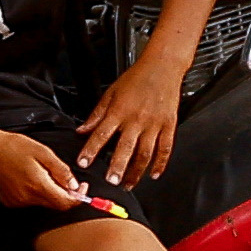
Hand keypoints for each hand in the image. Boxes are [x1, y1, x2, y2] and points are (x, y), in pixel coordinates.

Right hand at [0, 124, 88, 212]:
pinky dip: (36, 192)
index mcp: (38, 185)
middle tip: (63, 177)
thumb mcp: (44, 153)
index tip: (82, 188)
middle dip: (64, 193)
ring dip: (49, 192)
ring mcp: (17, 201)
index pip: (66, 203)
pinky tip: (29, 178)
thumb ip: (62, 171)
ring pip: (44, 203)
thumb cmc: (13, 147)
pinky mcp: (10, 201)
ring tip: (41, 173)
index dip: (78, 197)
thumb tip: (75, 186)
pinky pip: (30, 201)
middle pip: (56, 204)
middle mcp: (27, 197)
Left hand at [76, 53, 187, 184]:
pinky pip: (165, 148)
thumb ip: (96, 115)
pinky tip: (153, 174)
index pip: (101, 134)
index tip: (83, 162)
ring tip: (128, 183)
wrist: (162, 67)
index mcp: (119, 112)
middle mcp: (137, 120)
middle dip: (117, 167)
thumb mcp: (110, 93)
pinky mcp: (169, 125)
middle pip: (126, 148)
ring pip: (146, 153)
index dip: (91, 150)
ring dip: (136, 171)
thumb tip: (81, 131)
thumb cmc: (136, 78)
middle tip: (111, 182)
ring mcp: (154, 124)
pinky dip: (160, 163)